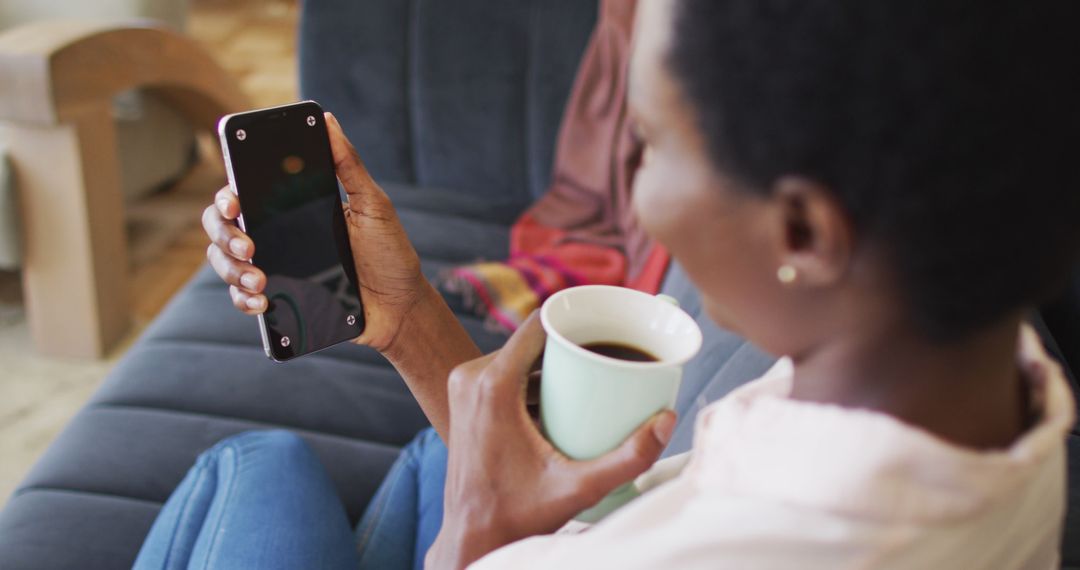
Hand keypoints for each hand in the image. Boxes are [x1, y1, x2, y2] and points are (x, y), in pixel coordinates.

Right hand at [201, 112, 429, 352]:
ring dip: (232, 269)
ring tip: (258, 279)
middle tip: (249, 245)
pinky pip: (241, 297)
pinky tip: (260, 301)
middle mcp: (278, 233)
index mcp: (295, 206)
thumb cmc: (389, 253)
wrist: (400, 306)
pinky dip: (242, 299)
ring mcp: (275, 265)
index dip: (228, 194)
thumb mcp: (373, 205)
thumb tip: (327, 121)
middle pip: (223, 224)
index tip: (234, 201)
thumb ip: (348, 165)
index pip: (246, 191)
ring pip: (225, 260)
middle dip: (224, 233)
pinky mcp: (279, 297)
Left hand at [426, 313, 676, 568]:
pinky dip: (532, 380)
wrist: (471, 536)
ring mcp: (464, 387)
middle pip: (531, 341)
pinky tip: (561, 399)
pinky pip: (504, 374)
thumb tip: (667, 421)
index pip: (537, 325)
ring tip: (592, 378)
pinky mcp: (465, 400)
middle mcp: (472, 377)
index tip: (607, 326)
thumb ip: (628, 458)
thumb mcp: (579, 488)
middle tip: (610, 359)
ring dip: (551, 364)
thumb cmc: (517, 514)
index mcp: (493, 385)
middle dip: (570, 346)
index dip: (573, 319)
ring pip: (518, 357)